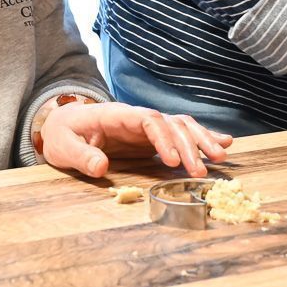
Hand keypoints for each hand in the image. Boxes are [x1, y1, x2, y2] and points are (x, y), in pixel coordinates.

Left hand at [38, 99, 230, 178]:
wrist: (64, 125)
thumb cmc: (64, 134)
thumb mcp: (64, 146)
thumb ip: (81, 156)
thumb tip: (100, 168)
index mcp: (117, 115)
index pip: (147, 120)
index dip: (163, 138)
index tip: (172, 162)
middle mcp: (137, 117)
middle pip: (171, 123)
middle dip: (189, 145)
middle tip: (202, 171)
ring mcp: (147, 126)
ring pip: (182, 126)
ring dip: (201, 141)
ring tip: (221, 158)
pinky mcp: (152, 137)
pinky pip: (181, 133)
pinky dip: (202, 137)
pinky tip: (223, 143)